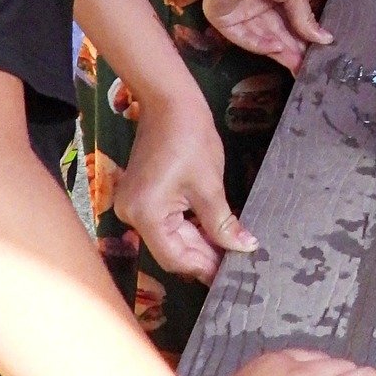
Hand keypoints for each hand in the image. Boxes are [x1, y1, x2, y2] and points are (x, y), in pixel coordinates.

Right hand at [114, 82, 253, 283]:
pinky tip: (210, 234)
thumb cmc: (191, 139)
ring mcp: (132, 205)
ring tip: (226, 251)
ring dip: (196, 243)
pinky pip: (164, 221)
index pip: (175, 257)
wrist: (170, 101)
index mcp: (145, 215)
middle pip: (170, 249)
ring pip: (168, 236)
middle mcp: (131, 215)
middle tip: (232, 265)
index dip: (203, 267)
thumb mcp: (210, 185)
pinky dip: (186, 227)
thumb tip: (244, 248)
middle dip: (202, 256)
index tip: (228, 274)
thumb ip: (223, 223)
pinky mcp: (140, 195)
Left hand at [202, 0, 329, 75]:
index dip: (301, 38)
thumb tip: (327, 40)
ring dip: (278, 50)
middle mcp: (257, 4)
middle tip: (307, 67)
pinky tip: (276, 47)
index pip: (288, 21)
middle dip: (291, 48)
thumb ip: (305, 19)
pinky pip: (242, 37)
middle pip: (275, 32)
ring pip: (260, 37)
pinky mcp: (223, 19)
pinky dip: (259, 44)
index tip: (316, 54)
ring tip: (297, 64)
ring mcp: (239, 13)